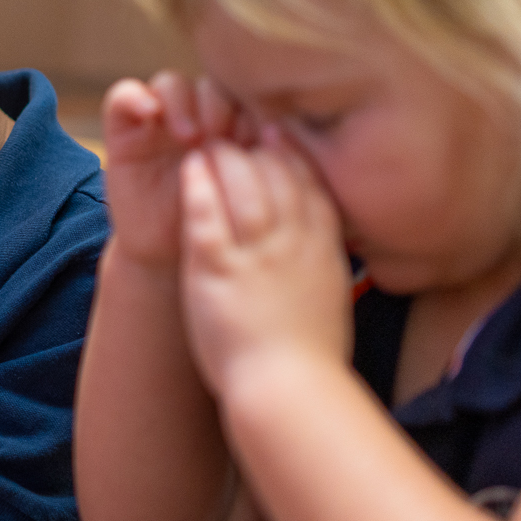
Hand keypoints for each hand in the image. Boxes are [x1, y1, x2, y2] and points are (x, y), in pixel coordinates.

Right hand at [101, 72, 247, 268]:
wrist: (169, 256)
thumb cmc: (217, 225)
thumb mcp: (246, 192)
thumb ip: (264, 159)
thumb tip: (282, 129)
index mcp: (232, 125)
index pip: (241, 93)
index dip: (247, 106)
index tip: (254, 136)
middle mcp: (195, 118)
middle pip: (206, 84)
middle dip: (217, 104)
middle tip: (220, 134)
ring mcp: (159, 122)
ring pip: (171, 84)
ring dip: (183, 102)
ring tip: (189, 135)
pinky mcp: (123, 130)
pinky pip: (125, 96)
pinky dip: (136, 97)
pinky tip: (150, 113)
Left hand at [178, 131, 351, 398]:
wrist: (291, 391)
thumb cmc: (311, 361)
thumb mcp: (332, 303)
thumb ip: (326, 271)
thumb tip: (327, 262)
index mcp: (323, 251)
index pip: (311, 188)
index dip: (293, 158)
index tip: (278, 137)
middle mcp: (293, 243)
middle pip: (277, 176)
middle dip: (255, 148)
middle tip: (234, 130)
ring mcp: (256, 253)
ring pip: (242, 186)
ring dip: (224, 158)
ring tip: (206, 141)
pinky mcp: (217, 268)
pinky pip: (207, 215)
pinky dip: (199, 187)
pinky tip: (188, 169)